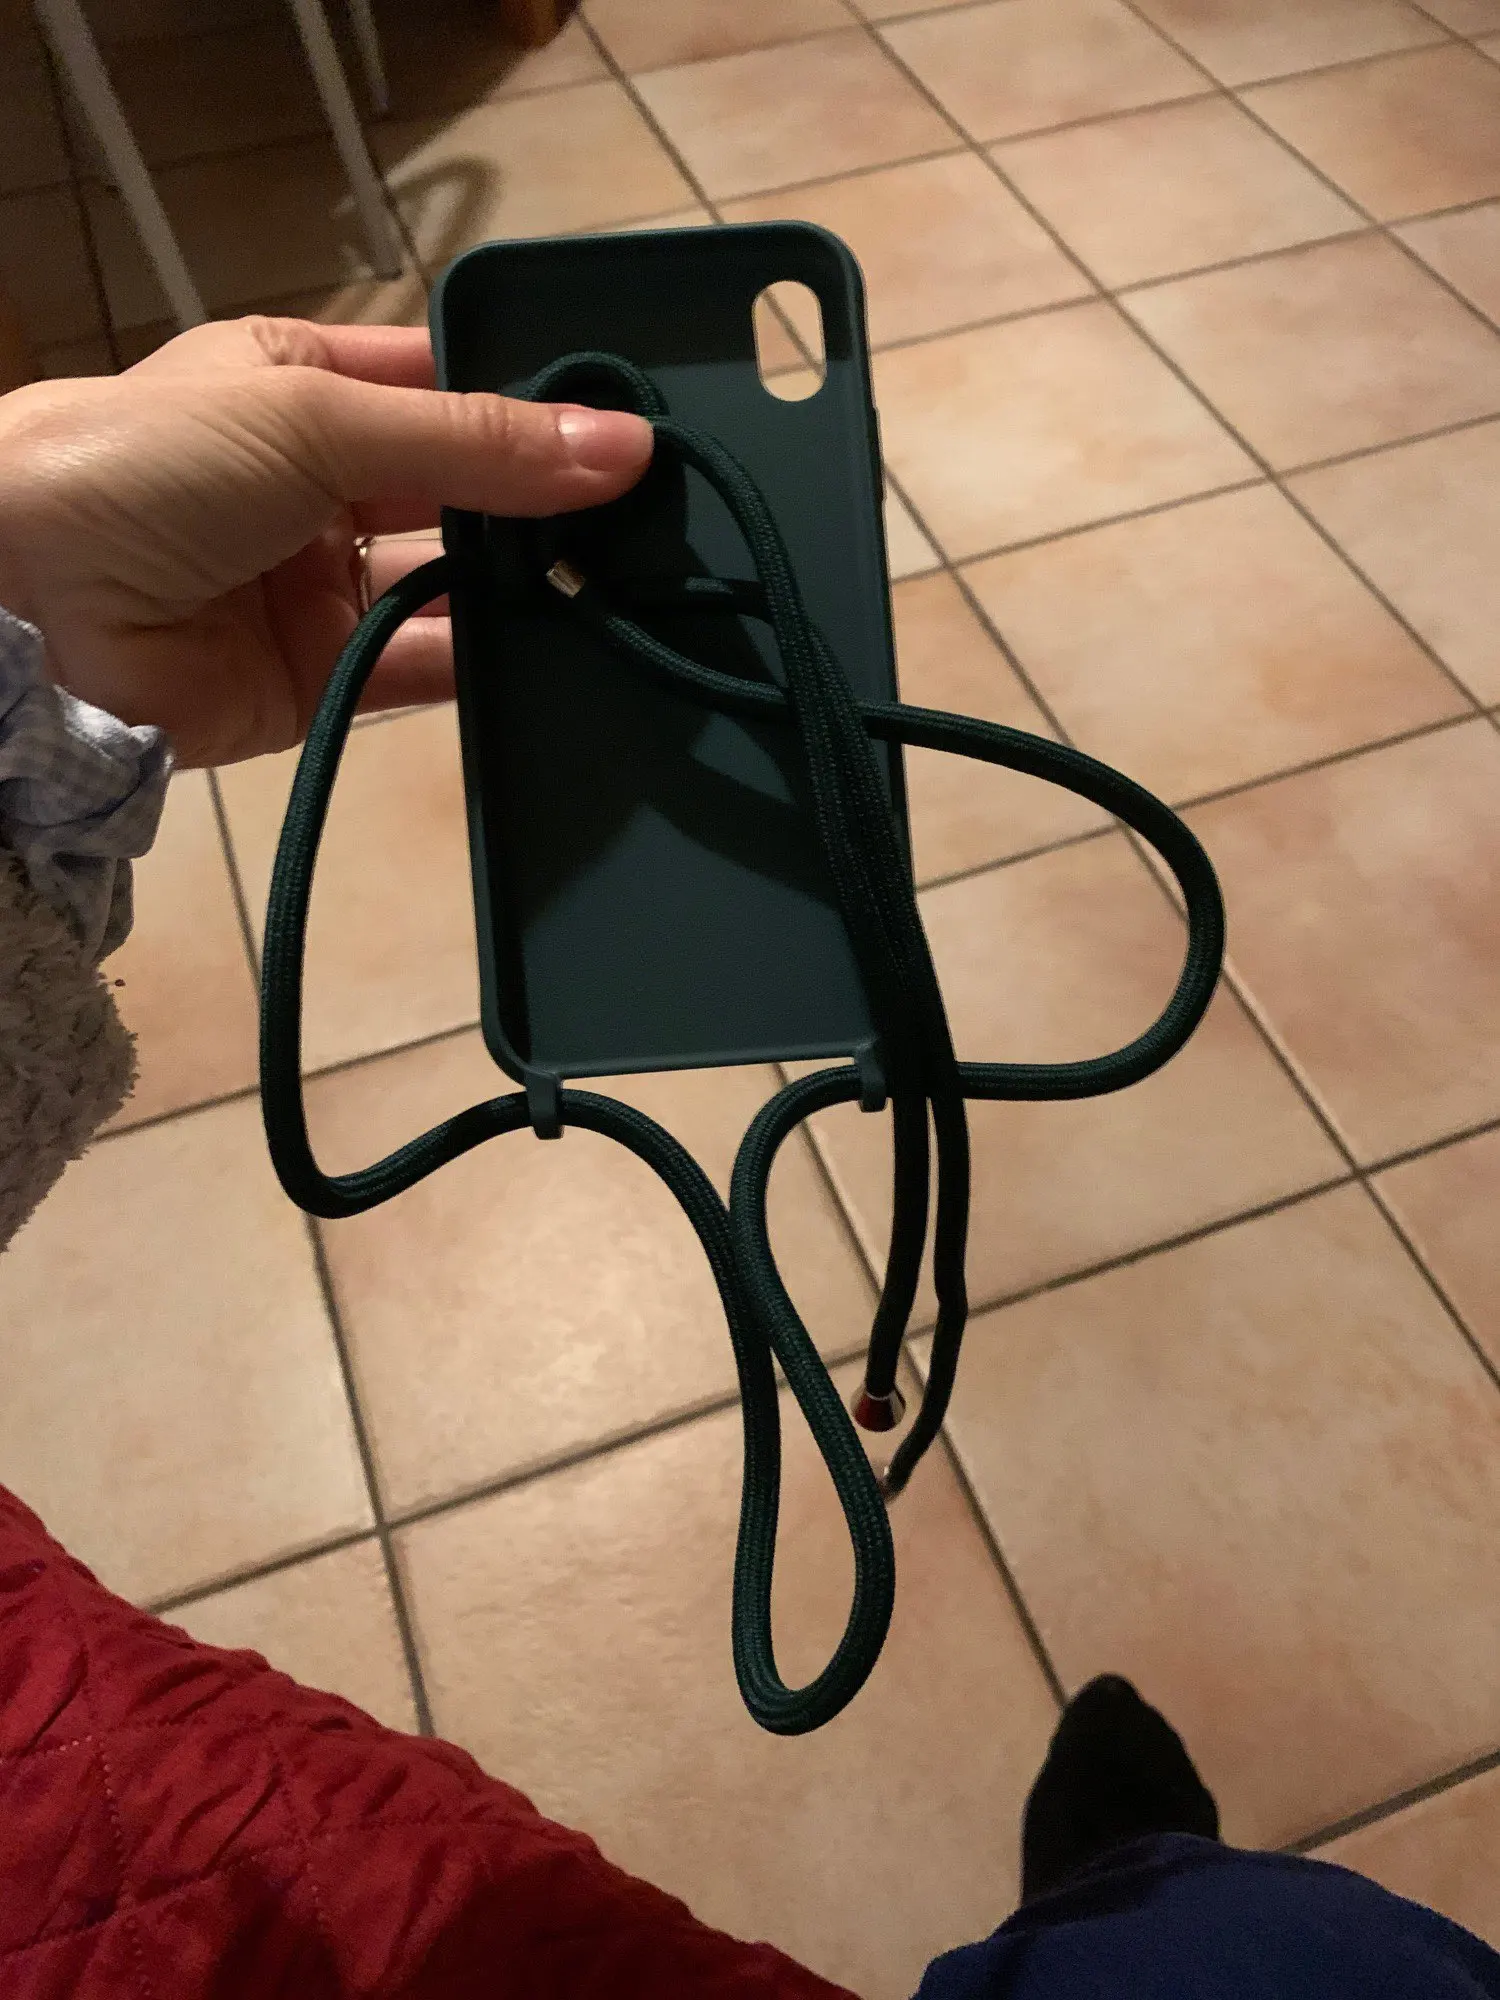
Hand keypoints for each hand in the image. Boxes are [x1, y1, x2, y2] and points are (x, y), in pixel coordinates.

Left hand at [0, 316, 652, 766]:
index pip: (445, 384)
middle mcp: (319, 482)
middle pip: (460, 489)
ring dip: (529, 586)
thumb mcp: (317, 416)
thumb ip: (472, 443)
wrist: (24, 609)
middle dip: (547, 505)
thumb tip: (625, 446)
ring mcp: (320, 584)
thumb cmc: (154, 462)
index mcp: (305, 384)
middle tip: (662, 522)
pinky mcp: (321, 679)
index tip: (638, 429)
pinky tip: (571, 650)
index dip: (533, 404)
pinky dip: (490, 664)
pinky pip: (423, 668)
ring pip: (452, 582)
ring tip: (639, 587)